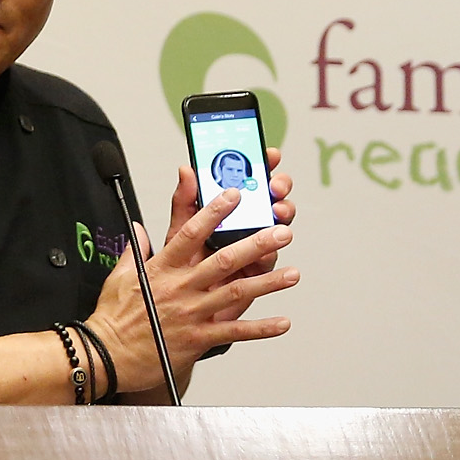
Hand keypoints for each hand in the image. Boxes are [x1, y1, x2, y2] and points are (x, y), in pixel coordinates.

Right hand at [88, 163, 297, 394]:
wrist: (106, 356)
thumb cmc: (112, 318)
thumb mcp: (118, 276)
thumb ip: (134, 250)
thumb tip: (138, 229)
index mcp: (162, 268)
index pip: (191, 232)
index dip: (214, 212)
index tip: (235, 196)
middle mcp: (180, 287)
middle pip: (224, 259)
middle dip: (257, 244)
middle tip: (281, 232)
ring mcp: (191, 313)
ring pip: (236, 292)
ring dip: (268, 283)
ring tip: (293, 274)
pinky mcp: (197, 339)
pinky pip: (234, 332)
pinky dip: (260, 328)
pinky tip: (283, 323)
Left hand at [165, 147, 296, 263]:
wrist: (177, 305)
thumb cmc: (181, 266)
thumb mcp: (179, 230)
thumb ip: (184, 202)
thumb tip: (187, 170)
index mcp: (228, 211)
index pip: (249, 179)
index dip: (262, 163)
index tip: (269, 154)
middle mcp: (245, 225)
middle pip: (271, 199)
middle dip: (278, 187)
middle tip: (275, 186)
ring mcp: (253, 248)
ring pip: (277, 228)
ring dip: (283, 218)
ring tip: (279, 217)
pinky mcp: (256, 274)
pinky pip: (270, 264)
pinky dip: (275, 261)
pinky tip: (276, 258)